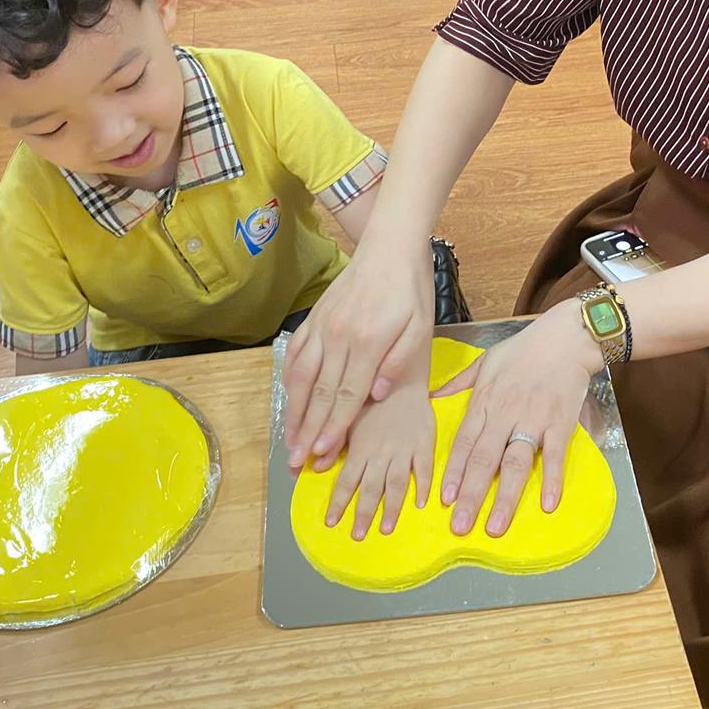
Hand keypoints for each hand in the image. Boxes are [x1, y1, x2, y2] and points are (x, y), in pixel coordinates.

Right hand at [283, 239, 432, 470]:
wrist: (389, 247)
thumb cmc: (410, 290)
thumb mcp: (420, 327)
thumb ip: (399, 362)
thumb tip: (376, 395)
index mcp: (368, 342)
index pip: (346, 395)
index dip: (332, 427)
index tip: (320, 454)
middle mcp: (338, 336)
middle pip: (319, 393)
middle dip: (307, 430)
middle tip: (296, 461)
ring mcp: (322, 326)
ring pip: (300, 377)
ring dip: (293, 411)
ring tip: (288, 440)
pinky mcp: (314, 318)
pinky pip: (295, 354)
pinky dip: (289, 380)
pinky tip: (290, 400)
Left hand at [321, 385, 434, 539]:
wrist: (402, 374)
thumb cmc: (372, 395)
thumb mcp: (350, 417)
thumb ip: (333, 443)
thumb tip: (313, 465)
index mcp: (361, 446)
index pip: (347, 480)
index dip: (339, 503)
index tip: (331, 522)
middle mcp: (381, 451)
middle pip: (371, 489)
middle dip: (362, 514)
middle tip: (357, 536)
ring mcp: (405, 448)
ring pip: (397, 484)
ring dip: (391, 508)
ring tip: (386, 528)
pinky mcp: (424, 443)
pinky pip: (424, 469)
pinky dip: (423, 486)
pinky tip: (420, 503)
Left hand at [435, 303, 603, 537]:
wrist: (566, 338)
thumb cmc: (525, 349)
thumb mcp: (485, 360)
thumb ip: (459, 383)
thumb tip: (432, 396)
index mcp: (485, 401)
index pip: (464, 443)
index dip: (453, 472)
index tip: (444, 500)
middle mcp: (506, 414)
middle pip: (484, 460)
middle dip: (471, 495)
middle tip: (460, 525)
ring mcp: (534, 420)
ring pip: (515, 463)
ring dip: (505, 496)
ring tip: (495, 525)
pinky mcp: (560, 424)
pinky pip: (555, 456)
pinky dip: (551, 480)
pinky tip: (546, 504)